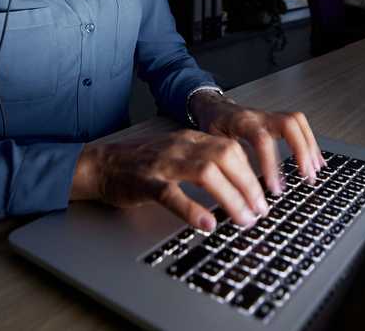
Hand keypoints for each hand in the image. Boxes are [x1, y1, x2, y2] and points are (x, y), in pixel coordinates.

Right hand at [71, 130, 269, 231]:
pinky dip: (192, 210)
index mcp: (191, 139)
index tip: (262, 196)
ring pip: (206, 172)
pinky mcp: (146, 182)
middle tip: (259, 211)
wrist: (101, 165)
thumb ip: (204, 163)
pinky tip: (207, 224)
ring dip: (230, 198)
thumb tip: (239, 185)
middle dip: (248, 185)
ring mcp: (163, 163)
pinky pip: (172, 194)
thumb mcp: (178, 155)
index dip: (251, 173)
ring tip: (242, 219)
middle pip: (226, 156)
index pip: (231, 148)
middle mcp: (180, 147)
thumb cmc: (141, 164)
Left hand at [190, 92, 324, 196]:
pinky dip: (310, 144)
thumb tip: (235, 192)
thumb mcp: (211, 142)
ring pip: (297, 123)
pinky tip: (315, 161)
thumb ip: (224, 162)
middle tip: (305, 176)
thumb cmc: (212, 126)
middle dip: (300, 151)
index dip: (271, 164)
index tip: (276, 188)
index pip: (262, 139)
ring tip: (314, 172)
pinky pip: (299, 127)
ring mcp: (270, 117)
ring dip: (309, 147)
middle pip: (288, 125)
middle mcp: (259, 116)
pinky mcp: (277, 121)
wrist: (212, 107)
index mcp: (241, 122)